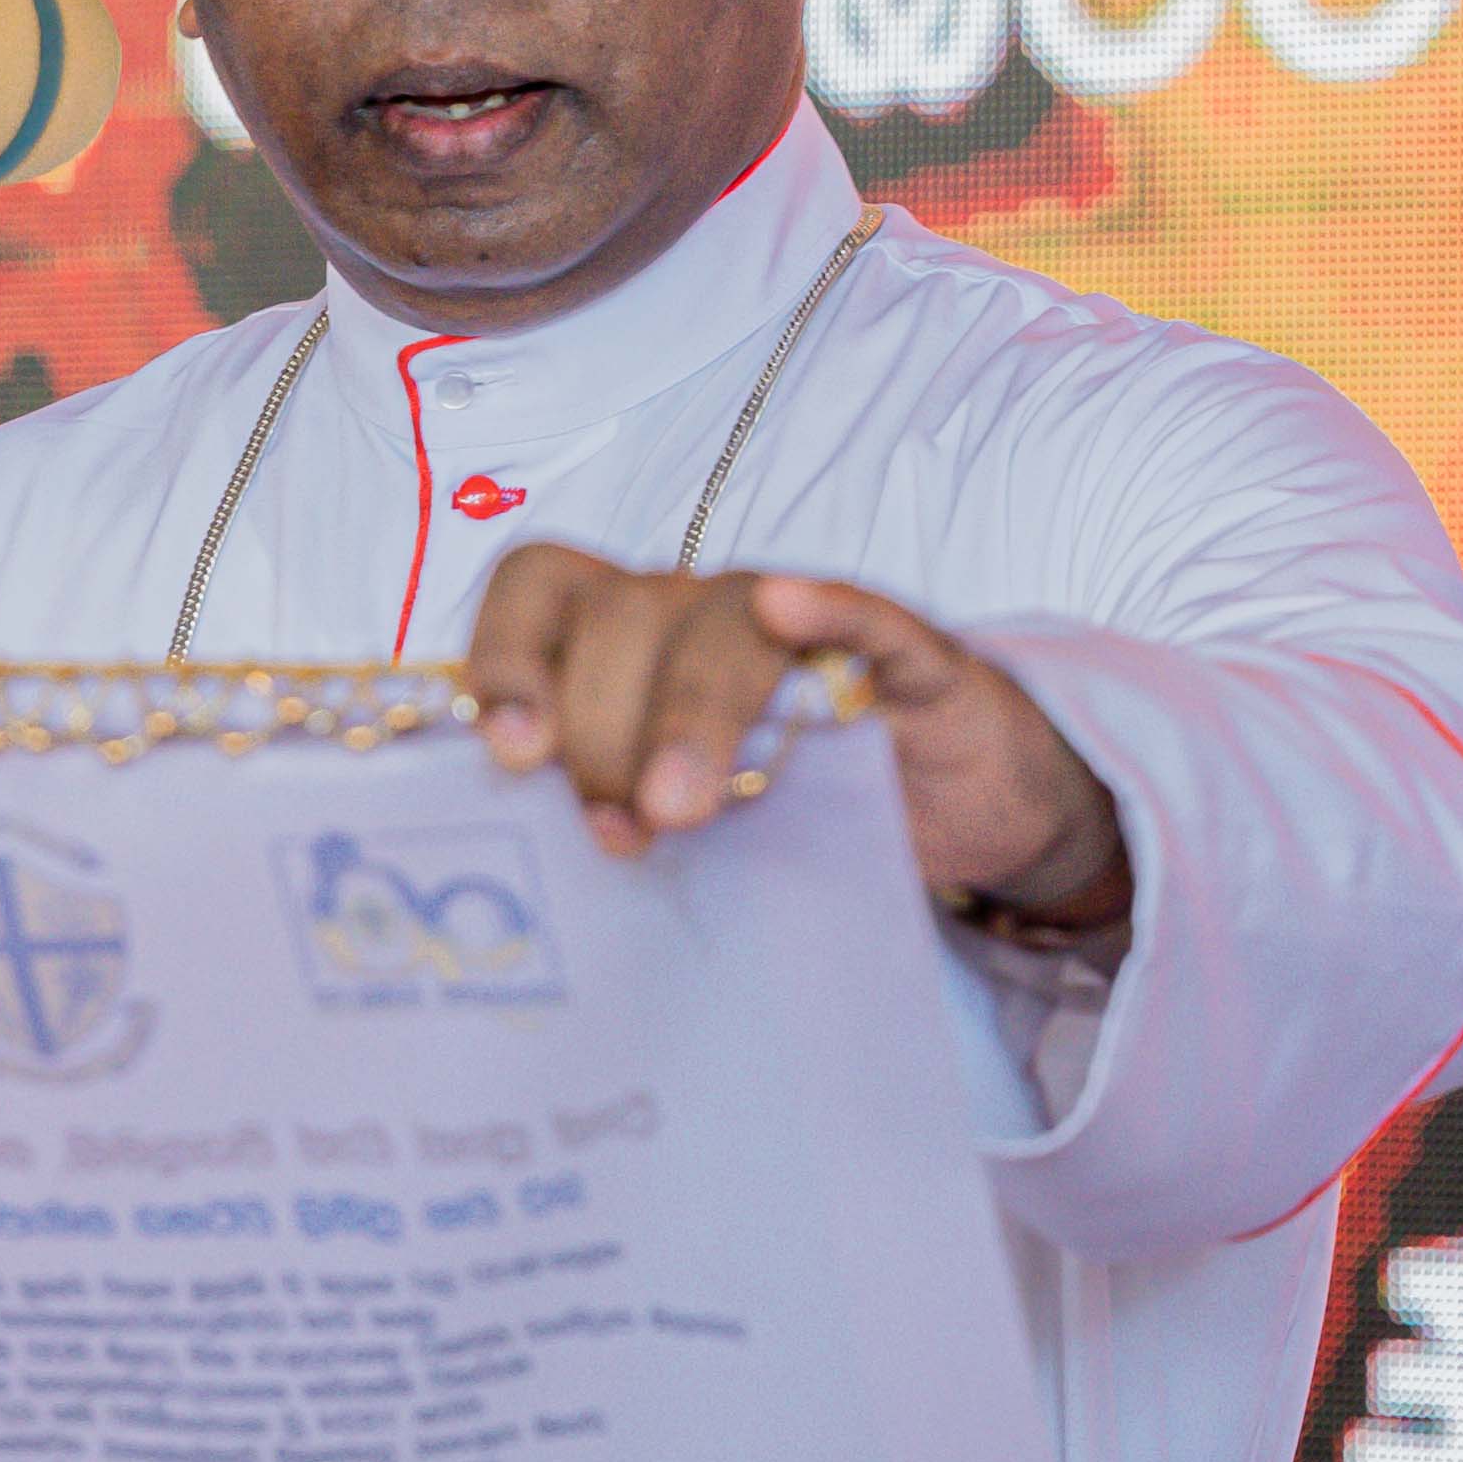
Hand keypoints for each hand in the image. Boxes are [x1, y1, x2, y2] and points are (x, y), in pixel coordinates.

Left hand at [467, 548, 1132, 924]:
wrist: (954, 809)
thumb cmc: (784, 811)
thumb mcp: (677, 817)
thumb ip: (603, 813)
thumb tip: (519, 867)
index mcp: (623, 641)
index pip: (537, 594)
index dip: (508, 661)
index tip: (509, 755)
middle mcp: (700, 611)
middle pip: (622, 620)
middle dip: (604, 730)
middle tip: (619, 832)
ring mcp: (804, 628)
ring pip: (725, 626)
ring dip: (689, 713)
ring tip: (677, 810)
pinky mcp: (911, 656)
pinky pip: (867, 615)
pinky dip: (826, 606)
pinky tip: (786, 612)